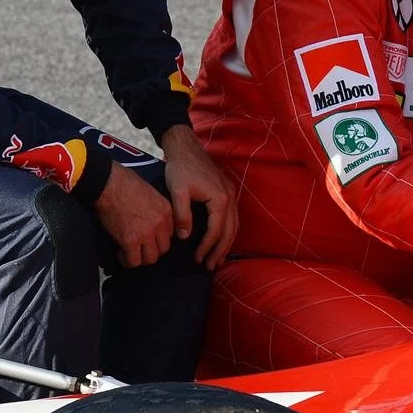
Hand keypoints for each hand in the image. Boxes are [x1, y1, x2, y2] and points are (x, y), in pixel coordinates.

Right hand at [94, 162, 174, 267]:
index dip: (159, 238)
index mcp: (166, 211)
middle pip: (163, 248)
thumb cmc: (125, 183)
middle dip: (151, 250)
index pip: (171, 234)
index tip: (149, 238)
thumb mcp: (151, 193)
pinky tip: (121, 253)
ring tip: (130, 253)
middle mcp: (159, 224)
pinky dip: (127, 260)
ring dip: (140, 258)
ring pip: (150, 258)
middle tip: (140, 248)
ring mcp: (146, 233)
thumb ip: (156, 209)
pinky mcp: (130, 240)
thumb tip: (151, 219)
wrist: (109, 184)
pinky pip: (133, 261)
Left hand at [160, 125, 237, 269]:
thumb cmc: (180, 168)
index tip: (198, 259)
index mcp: (220, 199)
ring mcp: (231, 193)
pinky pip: (233, 217)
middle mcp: (230, 197)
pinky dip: (229, 231)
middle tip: (210, 266)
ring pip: (234, 225)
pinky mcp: (227, 191)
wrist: (185, 146)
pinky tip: (221, 238)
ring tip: (218, 258)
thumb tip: (185, 237)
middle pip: (230, 231)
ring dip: (227, 243)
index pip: (216, 230)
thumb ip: (182, 215)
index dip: (207, 247)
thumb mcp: (178, 192)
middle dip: (220, 251)